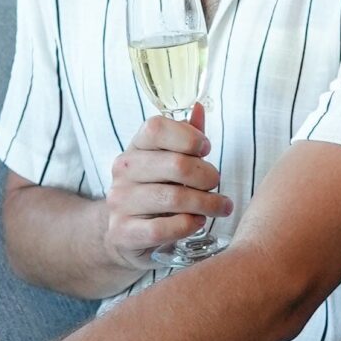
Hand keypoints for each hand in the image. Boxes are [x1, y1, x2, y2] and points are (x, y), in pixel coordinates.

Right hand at [101, 105, 232, 271]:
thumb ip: (185, 137)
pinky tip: (197, 222)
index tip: (205, 149)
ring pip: (174, 199)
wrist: (124, 233)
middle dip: (207, 174)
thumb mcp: (168, 162)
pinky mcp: (122, 232)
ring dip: (207, 203)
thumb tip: (199, 107)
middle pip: (175, 164)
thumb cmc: (156, 191)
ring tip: (220, 206)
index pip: (156, 127)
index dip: (188, 136)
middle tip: (217, 183)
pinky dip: (188, 225)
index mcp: (135, 147)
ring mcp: (120, 202)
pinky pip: (162, 229)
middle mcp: (123, 171)